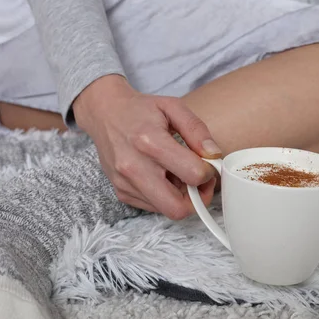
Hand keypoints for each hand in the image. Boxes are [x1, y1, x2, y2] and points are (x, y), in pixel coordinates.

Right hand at [73, 75, 221, 218]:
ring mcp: (125, 183)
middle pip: (178, 207)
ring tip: (179, 175)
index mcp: (150, 142)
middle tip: (199, 182)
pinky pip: (154, 207)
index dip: (208, 173)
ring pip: (167, 210)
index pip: (192, 174)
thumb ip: (197, 130)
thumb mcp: (173, 107)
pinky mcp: (121, 192)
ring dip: (181, 197)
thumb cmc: (141, 110)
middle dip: (197, 198)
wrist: (105, 113)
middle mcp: (134, 167)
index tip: (207, 165)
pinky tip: (163, 177)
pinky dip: (165, 197)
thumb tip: (214, 155)